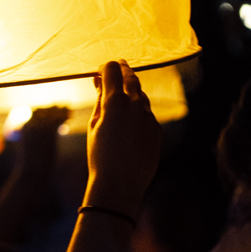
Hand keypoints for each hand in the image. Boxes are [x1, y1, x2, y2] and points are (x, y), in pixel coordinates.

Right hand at [85, 60, 159, 221]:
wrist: (120, 184)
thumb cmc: (100, 155)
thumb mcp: (94, 125)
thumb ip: (99, 100)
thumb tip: (100, 81)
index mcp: (114, 101)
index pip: (112, 69)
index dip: (105, 67)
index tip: (101, 70)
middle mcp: (134, 104)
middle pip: (131, 77)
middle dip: (123, 70)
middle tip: (117, 67)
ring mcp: (148, 117)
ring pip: (140, 96)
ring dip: (131, 92)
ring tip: (121, 98)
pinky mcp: (157, 130)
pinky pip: (147, 114)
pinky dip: (138, 112)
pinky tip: (129, 124)